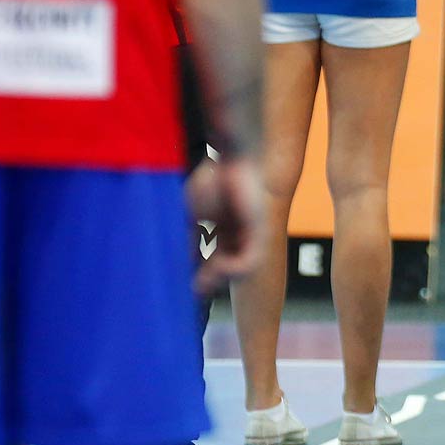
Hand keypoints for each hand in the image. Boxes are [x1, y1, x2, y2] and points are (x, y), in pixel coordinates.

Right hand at [185, 155, 264, 294]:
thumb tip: (182, 260)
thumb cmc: (213, 178)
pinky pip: (249, 263)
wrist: (232, 155)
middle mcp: (243, 233)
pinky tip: (218, 265)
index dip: (204, 274)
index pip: (217, 259)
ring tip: (205, 276)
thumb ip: (190, 236)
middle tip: (195, 289)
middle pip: (229, 267)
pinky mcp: (262, 231)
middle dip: (211, 281)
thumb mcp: (194, 213)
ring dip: (220, 277)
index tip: (189, 285)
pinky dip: (231, 269)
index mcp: (227, 228)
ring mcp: (254, 233)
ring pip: (242, 270)